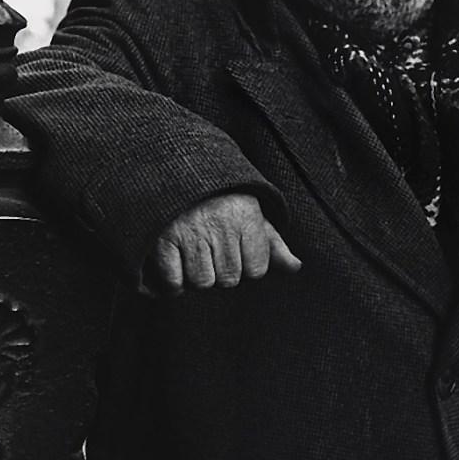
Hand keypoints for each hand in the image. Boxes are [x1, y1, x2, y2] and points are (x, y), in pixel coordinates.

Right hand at [149, 193, 301, 295]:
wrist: (177, 176)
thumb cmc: (220, 204)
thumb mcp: (251, 217)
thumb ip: (273, 245)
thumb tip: (295, 267)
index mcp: (246, 215)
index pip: (256, 271)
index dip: (246, 266)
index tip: (235, 248)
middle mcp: (220, 222)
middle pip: (228, 280)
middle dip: (220, 271)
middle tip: (211, 250)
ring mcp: (190, 230)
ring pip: (202, 283)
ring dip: (197, 277)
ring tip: (193, 255)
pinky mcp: (163, 239)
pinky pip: (174, 282)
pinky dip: (173, 283)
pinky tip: (176, 265)